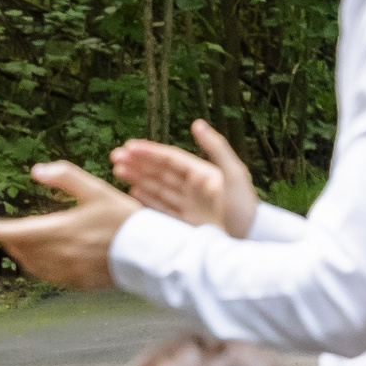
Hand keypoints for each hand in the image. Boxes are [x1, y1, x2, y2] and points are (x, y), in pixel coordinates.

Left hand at [0, 163, 139, 288]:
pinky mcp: (78, 283)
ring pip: (33, 265)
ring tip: (16, 244)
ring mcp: (68, 272)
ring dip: (21, 254)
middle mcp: (61, 255)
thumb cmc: (124, 219)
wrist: (148, 253)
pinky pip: (48, 276)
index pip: (19, 232)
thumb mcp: (96, 190)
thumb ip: (65, 178)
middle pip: (22, 250)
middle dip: (8, 240)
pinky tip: (40, 260)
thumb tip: (36, 171)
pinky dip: (37, 267)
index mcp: (62, 231)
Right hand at [110, 120, 256, 235]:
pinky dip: (146, 200)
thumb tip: (196, 124)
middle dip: (137, 164)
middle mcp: (192, 189)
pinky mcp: (185, 225)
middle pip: (159, 173)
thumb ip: (215, 147)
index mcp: (201, 174)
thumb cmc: (244, 207)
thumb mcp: (233, 173)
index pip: (170, 160)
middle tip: (114, 157)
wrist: (251, 241)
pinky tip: (133, 192)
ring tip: (117, 171)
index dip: (149, 152)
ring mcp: (187, 207)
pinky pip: (161, 209)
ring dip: (137, 178)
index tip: (128, 146)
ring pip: (157, 189)